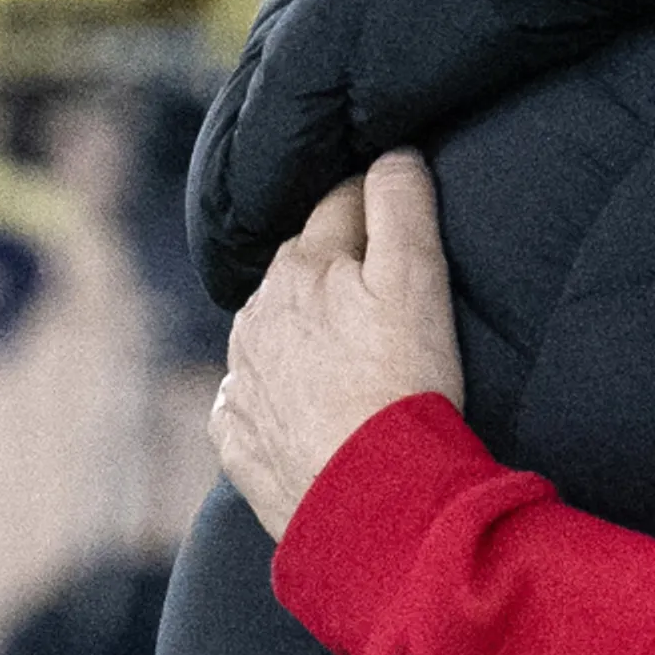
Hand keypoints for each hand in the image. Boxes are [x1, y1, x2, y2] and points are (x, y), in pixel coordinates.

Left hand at [213, 152, 463, 536]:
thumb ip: (402, 202)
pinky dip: (279, 397)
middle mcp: (254, 317)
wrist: (374, 500)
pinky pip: (252, 400)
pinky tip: (316, 414)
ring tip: (356, 366)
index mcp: (299, 268)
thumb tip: (390, 153)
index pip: (339, 208)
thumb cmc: (404, 384)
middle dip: (336, 277)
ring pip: (272, 334)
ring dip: (305, 336)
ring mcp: (240, 380)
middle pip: (301, 273)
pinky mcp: (236, 437)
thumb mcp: (418, 277)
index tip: (406, 236)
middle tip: (388, 309)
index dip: (378, 214)